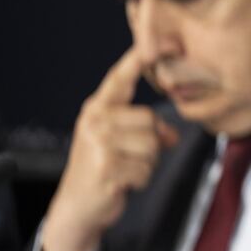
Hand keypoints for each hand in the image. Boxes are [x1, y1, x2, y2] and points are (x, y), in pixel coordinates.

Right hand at [40, 48, 178, 250]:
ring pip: (152, 147)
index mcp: (97, 109)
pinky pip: (146, 169)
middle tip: (131, 158)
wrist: (77, 208)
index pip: (119, 78)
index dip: (139, 59)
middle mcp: (95, 121)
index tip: (162, 42)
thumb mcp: (118, 142)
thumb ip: (144, 129)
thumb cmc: (103, 169)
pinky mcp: (106, 167)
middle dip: (152, 144)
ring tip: (124, 170)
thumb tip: (173, 135)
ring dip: (146, 165)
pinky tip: (122, 183)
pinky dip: (141, 180)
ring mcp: (98, 144)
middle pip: (150, 121)